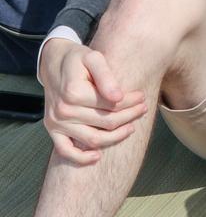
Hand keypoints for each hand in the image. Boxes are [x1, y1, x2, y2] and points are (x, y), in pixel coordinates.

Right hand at [39, 39, 147, 164]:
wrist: (54, 62)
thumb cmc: (77, 59)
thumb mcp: (94, 58)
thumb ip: (106, 76)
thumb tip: (118, 97)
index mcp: (74, 92)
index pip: (112, 105)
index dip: (131, 102)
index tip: (142, 96)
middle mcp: (64, 110)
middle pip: (106, 122)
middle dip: (129, 116)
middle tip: (143, 108)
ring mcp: (57, 122)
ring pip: (93, 139)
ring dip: (116, 137)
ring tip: (131, 127)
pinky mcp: (53, 130)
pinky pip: (66, 151)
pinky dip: (81, 158)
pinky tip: (98, 156)